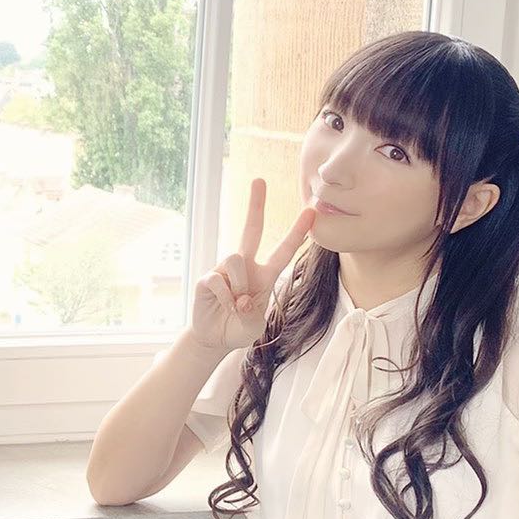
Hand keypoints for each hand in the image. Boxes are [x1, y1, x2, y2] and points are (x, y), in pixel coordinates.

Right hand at [190, 178, 315, 352]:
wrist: (214, 338)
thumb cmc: (238, 328)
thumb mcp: (254, 327)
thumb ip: (253, 314)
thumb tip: (241, 298)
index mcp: (264, 275)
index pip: (283, 250)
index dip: (297, 232)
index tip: (311, 211)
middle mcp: (245, 267)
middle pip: (252, 229)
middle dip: (256, 205)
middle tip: (259, 179)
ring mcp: (224, 271)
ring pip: (235, 258)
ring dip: (239, 285)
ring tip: (236, 305)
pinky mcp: (207, 279)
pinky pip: (218, 279)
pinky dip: (224, 297)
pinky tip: (223, 307)